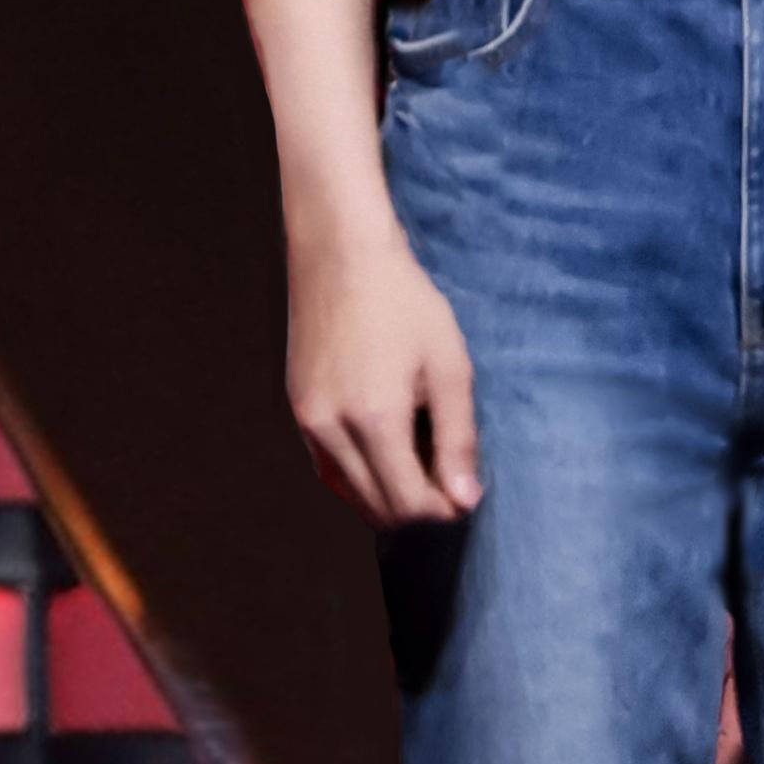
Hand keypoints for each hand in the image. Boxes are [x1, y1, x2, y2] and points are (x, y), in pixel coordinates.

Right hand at [285, 225, 481, 526]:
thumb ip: (458, 439)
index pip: (410, 504)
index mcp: (375, 420)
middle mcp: (333, 431)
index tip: (466, 493)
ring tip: (421, 465)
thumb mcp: (448, 365)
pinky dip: (358, 476)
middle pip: (378, 507)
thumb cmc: (405, 302)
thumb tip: (466, 501)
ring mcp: (308, 422)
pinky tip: (384, 455)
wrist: (343, 254)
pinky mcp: (297, 409)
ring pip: (349, 493)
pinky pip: (327, 468)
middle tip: (448, 481)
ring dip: (386, 496)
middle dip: (418, 507)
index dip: (444, 509)